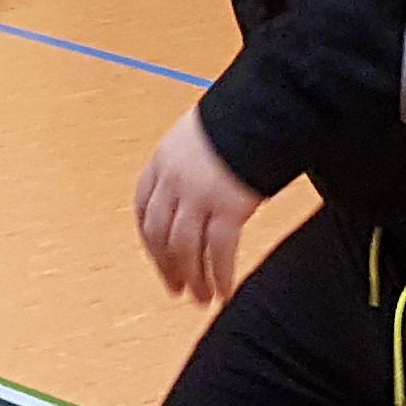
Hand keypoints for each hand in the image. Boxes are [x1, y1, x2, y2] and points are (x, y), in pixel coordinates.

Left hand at [132, 107, 262, 303]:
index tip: (157, 258)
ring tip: (201, 297)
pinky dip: (220, 276)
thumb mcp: (199, 136)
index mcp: (163, 161)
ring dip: (193, 278)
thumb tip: (190, 195)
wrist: (261, 108)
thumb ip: (189, 165)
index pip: (144, 209)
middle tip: (175, 288)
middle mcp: (175, 181)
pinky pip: (219, 252)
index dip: (149, 240)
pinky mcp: (229, 207)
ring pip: (186, 250)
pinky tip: (224, 291)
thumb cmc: (237, 119)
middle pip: (160, 235)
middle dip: (167, 267)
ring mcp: (200, 196)